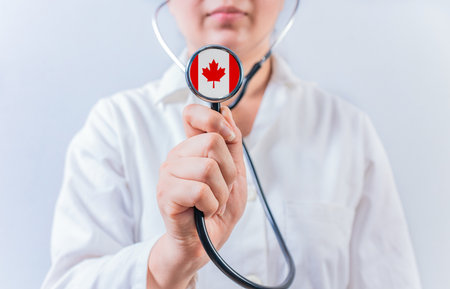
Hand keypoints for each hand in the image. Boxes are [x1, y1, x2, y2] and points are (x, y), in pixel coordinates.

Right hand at [147, 104, 246, 288]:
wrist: (205, 243)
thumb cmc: (217, 209)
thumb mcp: (235, 173)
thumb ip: (232, 143)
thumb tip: (227, 112)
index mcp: (191, 148)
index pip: (192, 114)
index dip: (212, 118)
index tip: (229, 136)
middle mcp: (176, 156)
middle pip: (212, 142)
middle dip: (229, 171)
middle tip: (222, 189)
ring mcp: (168, 175)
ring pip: (208, 168)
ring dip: (221, 192)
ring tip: (213, 203)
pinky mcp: (165, 195)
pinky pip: (200, 190)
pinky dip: (211, 204)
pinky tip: (204, 211)